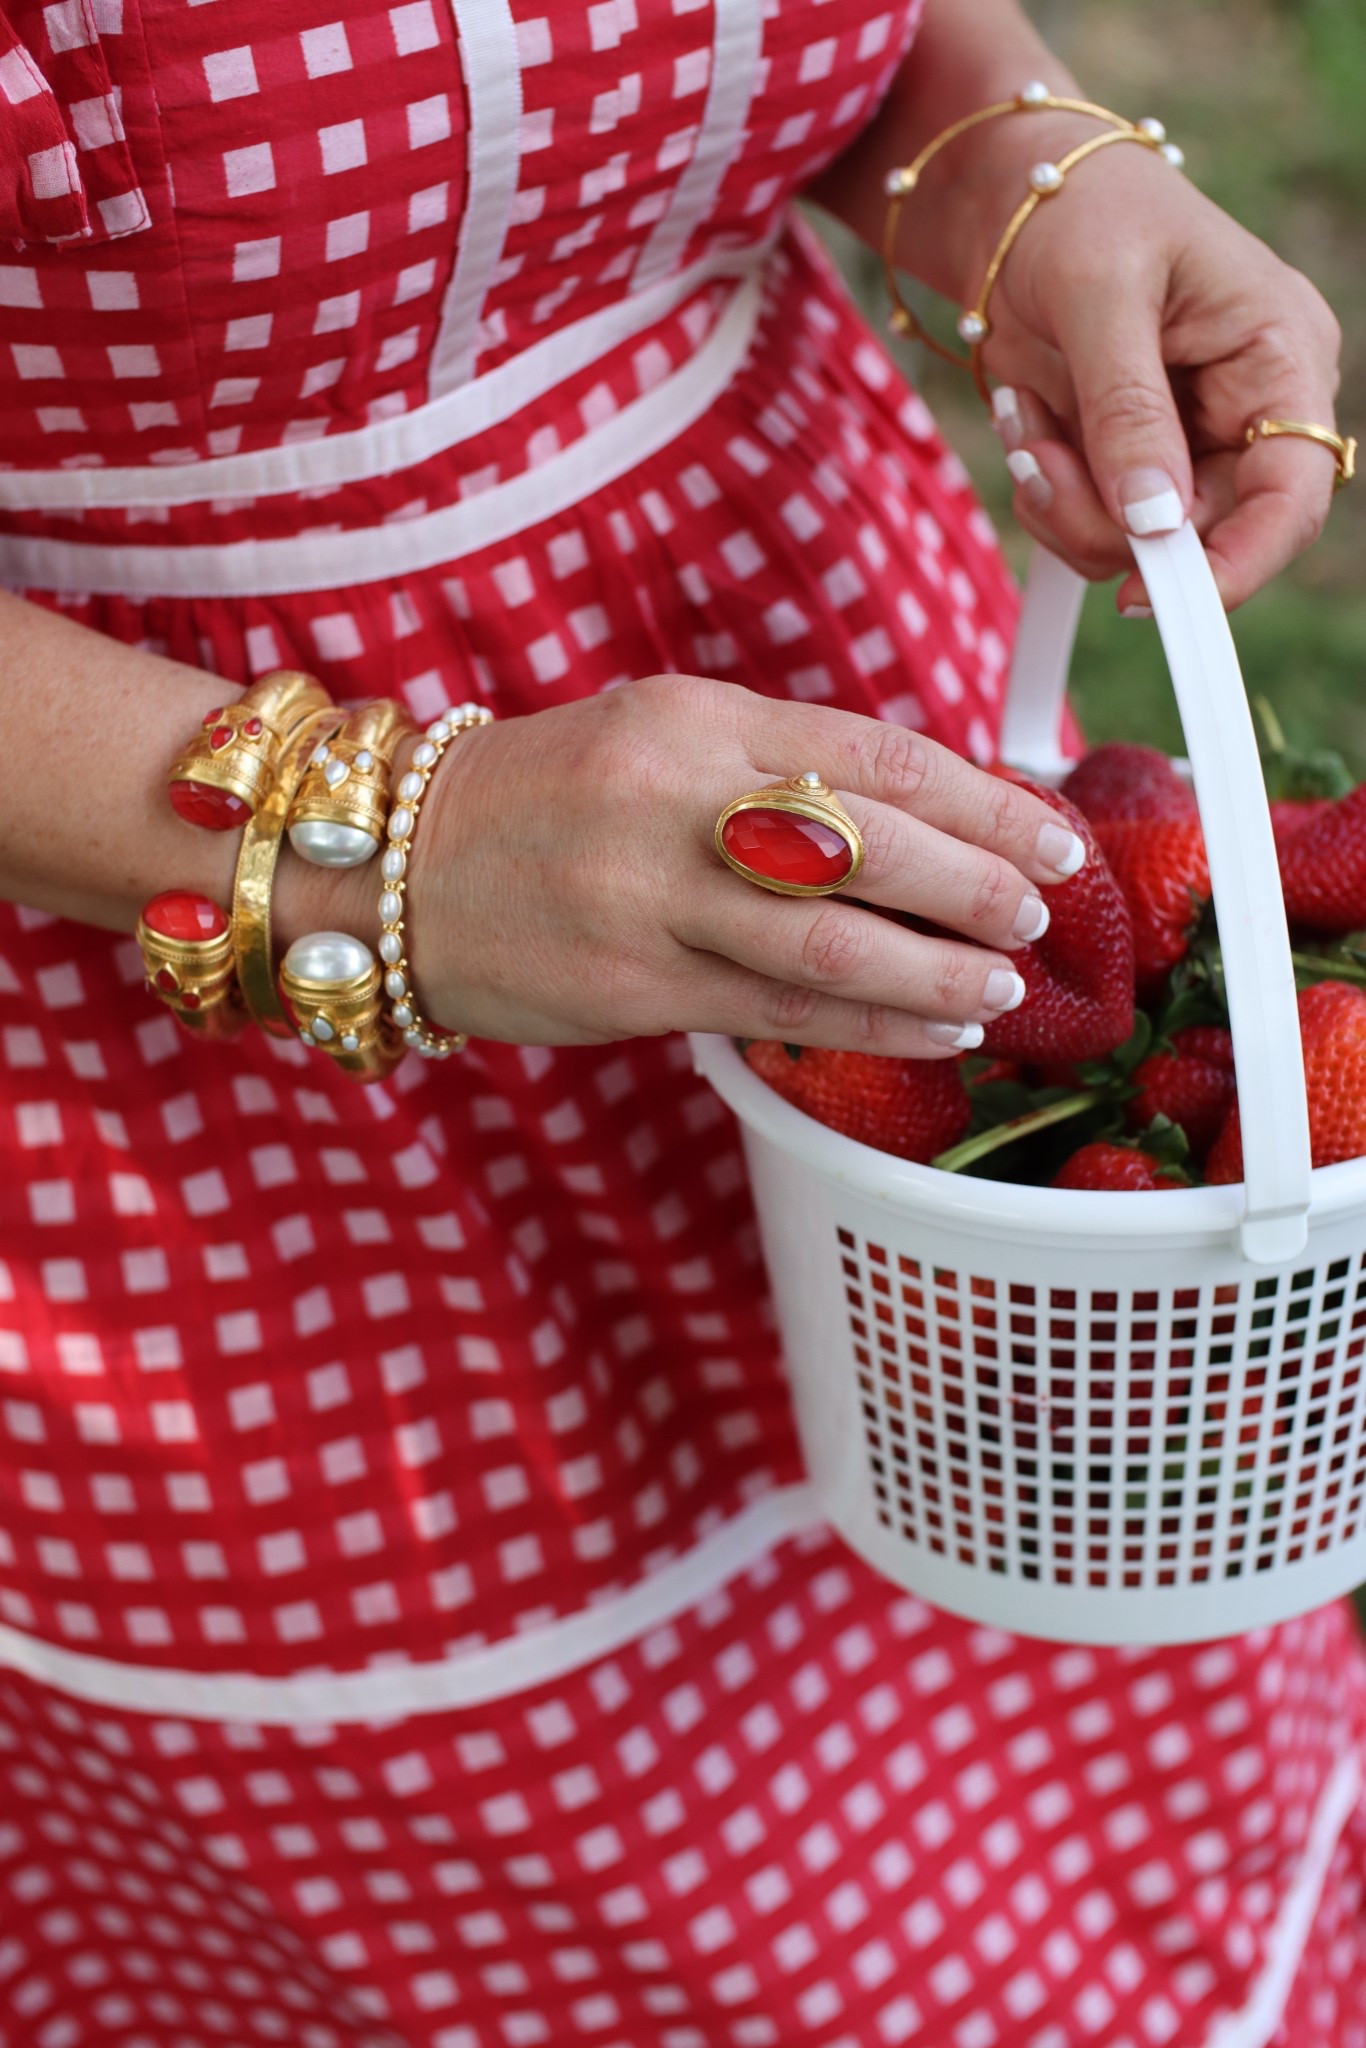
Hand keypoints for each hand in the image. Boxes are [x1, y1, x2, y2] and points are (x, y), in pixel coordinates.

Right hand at [399, 678, 1089, 1054]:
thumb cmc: (551, 796)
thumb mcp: (662, 736)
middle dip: (977, 884)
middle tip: (1041, 912)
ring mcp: (649, 901)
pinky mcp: (630, 988)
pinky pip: (775, 1014)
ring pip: (828, 944)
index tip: (1048, 833)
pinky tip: (934, 1035)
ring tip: (1001, 987)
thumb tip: (931, 820)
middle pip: (866, 846)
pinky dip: (870, 1029)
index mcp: (697, 721)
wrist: (396, 867)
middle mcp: (676, 802)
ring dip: (935, 972)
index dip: (981, 802)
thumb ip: (782, 766)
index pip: (875, 755)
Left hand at [974, 124, 1343, 611]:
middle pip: (1198, 536)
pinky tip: (1025, 417)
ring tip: (1024, 412)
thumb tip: (1153, 520)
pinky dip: (1044, 489)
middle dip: (1104, 518)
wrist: (1011, 199)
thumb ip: (1128, 410)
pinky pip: (1089, 525)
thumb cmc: (1079, 209)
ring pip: (1132, 545)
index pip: (1293, 492)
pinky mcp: (1125, 463)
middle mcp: (1244, 412)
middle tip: (1037, 455)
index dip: (1237, 563)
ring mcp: (1183, 445)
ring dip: (1061, 500)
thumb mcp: (1102, 294)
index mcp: (1279, 355)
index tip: (1152, 597)